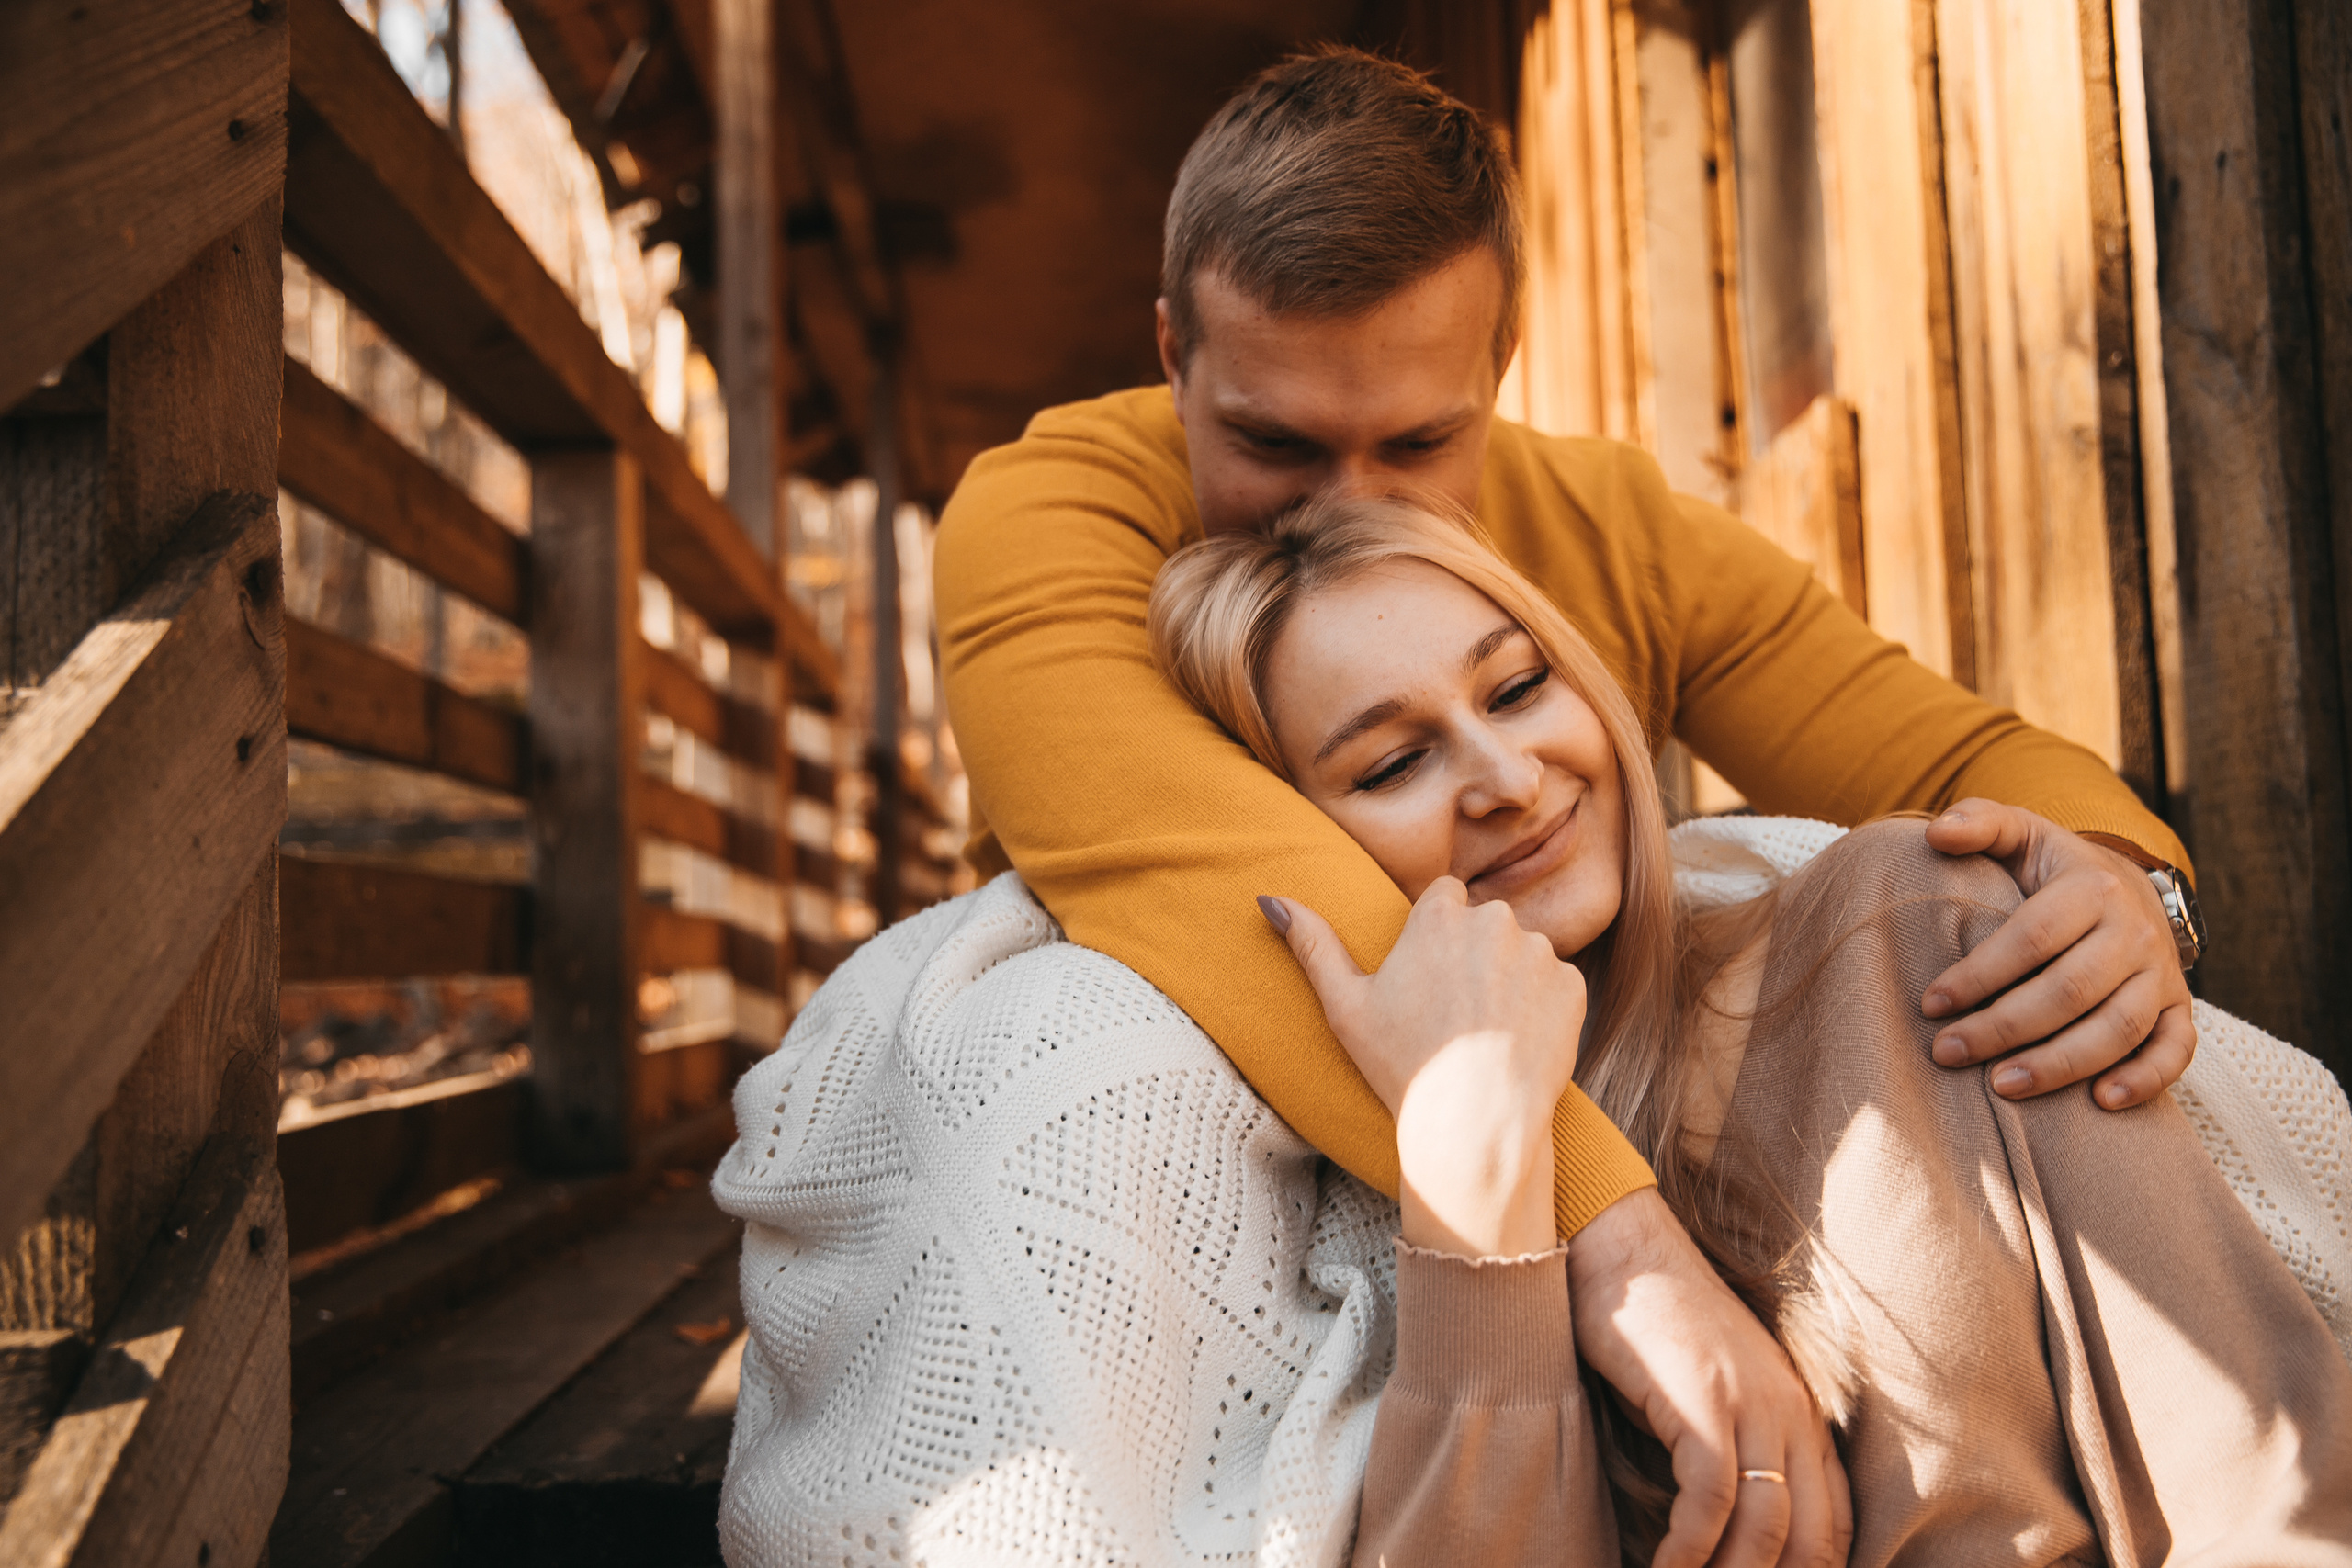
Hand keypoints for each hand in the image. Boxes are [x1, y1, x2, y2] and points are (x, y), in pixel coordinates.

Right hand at [1258, 880, 1581, 1258]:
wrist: (1474, 1126)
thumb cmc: (1402, 1066)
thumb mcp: (1345, 1006)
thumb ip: (1312, 943)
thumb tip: (1269, 899)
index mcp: (1440, 913)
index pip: (1443, 898)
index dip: (1434, 937)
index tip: (1427, 979)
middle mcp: (1495, 919)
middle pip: (1484, 923)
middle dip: (1473, 955)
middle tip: (1453, 1014)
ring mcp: (1539, 953)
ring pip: (1520, 954)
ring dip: (1508, 981)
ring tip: (1484, 1035)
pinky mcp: (1572, 987)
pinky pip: (1554, 986)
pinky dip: (1540, 1009)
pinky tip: (1516, 1045)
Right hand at [1570, 1189, 1852, 1567]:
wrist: (1621, 1248)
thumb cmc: (1655, 1325)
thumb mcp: (1716, 1390)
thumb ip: (1738, 1448)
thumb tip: (1723, 1530)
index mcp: (1803, 1414)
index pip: (1835, 1525)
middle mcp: (1791, 1411)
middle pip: (1811, 1538)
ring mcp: (1750, 1404)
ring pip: (1765, 1527)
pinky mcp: (1701, 1400)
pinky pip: (1708, 1499)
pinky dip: (1688, 1548)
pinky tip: (1663, 1567)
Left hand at [1921, 799, 2194, 1107]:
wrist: (2123, 885)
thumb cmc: (2051, 869)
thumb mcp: (2020, 833)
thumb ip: (1980, 823)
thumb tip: (1938, 835)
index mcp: (2092, 887)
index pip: (2032, 937)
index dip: (1980, 973)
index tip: (1931, 1004)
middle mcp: (2135, 932)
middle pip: (2070, 990)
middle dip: (2004, 1028)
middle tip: (1947, 1052)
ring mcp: (2162, 974)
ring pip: (2120, 1027)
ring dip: (2061, 1064)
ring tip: (2001, 1087)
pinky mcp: (2180, 1009)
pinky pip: (2176, 1050)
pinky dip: (2146, 1080)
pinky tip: (2101, 1103)